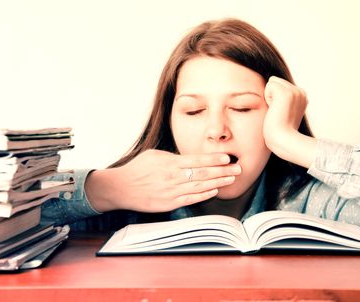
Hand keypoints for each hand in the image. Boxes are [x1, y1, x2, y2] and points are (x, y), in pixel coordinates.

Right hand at [86, 149, 240, 212]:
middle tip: (238, 168)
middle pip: (203, 174)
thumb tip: (189, 159)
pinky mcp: (169, 203)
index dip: (214, 159)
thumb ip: (173, 158)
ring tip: (231, 179)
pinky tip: (215, 191)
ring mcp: (172, 192)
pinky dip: (204, 195)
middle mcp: (173, 177)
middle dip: (223, 171)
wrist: (121, 188)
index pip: (197, 160)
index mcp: (170, 163)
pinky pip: (191, 199)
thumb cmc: (137, 169)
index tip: (227, 158)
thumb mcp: (154, 155)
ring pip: (200, 187)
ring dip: (218, 183)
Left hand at [263, 76, 315, 167]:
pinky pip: (269, 85)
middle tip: (278, 112)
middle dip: (271, 96)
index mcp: (301, 96)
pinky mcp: (287, 93)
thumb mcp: (283, 111)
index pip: (279, 84)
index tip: (281, 113)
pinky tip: (275, 110)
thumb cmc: (279, 130)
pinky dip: (267, 98)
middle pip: (275, 81)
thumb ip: (281, 99)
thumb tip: (271, 88)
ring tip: (277, 111)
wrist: (283, 140)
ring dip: (269, 97)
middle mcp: (301, 92)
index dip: (274, 98)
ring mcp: (295, 92)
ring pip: (272, 82)